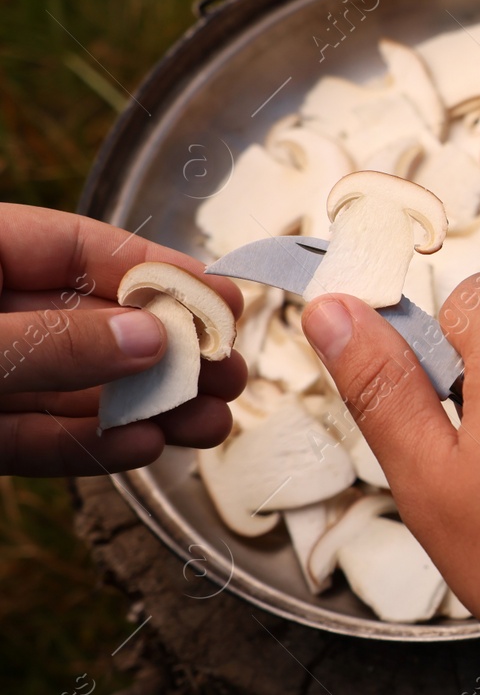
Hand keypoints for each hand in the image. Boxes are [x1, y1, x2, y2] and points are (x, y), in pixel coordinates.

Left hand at [0, 204, 246, 475]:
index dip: (156, 270)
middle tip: (229, 373)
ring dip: (143, 408)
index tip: (223, 298)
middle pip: (88, 322)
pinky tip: (143, 446)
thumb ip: (54, 341)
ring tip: (207, 424)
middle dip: (165, 352)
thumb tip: (150, 339)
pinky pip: (35, 437)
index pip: (77, 248)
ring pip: (72, 388)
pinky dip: (89, 445)